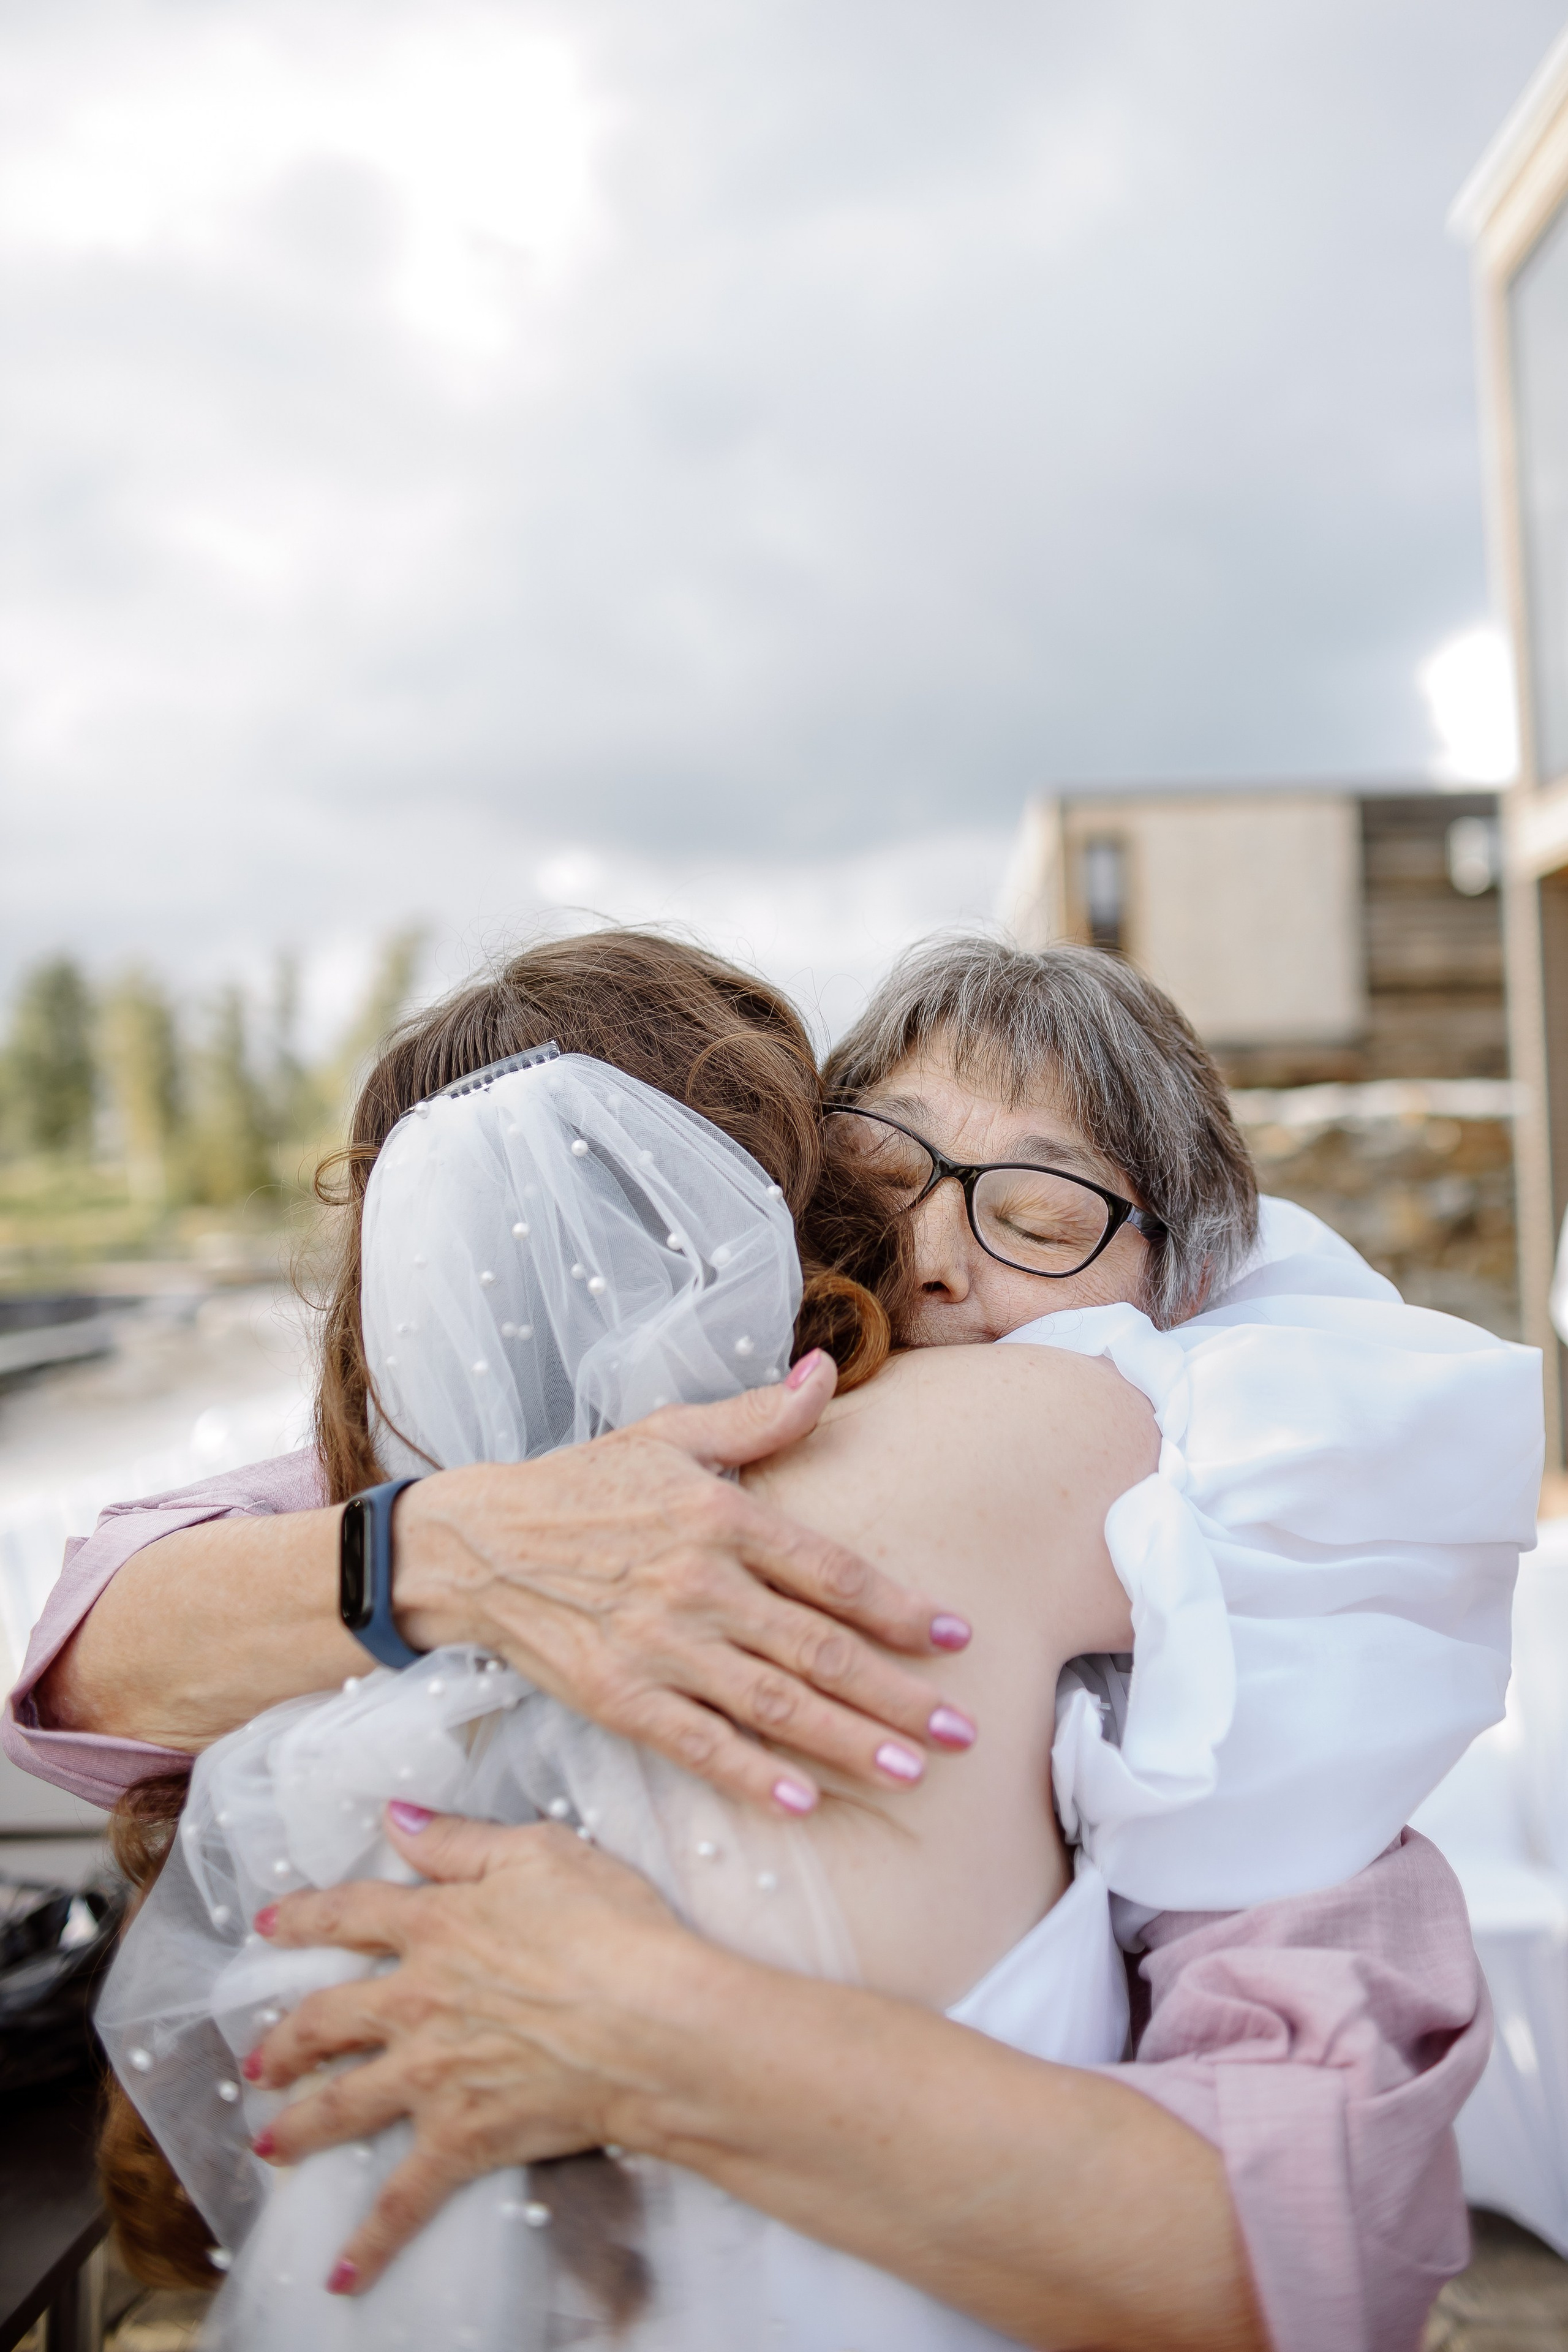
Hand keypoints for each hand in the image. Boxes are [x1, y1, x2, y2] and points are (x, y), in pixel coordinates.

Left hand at [249, 1809, 697, 2295]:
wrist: (650, 2022)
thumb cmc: (612, 1928)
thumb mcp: (540, 1853)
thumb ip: (459, 1839)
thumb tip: (397, 1817)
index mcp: (436, 1925)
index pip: (351, 1914)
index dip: (305, 1915)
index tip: (269, 1923)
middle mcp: (416, 2000)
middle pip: (327, 2018)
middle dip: (286, 2040)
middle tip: (258, 2060)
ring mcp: (431, 2073)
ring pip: (342, 2103)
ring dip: (300, 2126)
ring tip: (270, 2143)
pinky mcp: (460, 2137)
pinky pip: (404, 2196)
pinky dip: (373, 2239)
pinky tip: (344, 2274)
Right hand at [392, 1350, 973, 1812]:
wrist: (475, 1544)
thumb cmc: (583, 1486)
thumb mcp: (670, 1435)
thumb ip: (757, 1417)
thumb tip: (828, 1372)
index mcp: (719, 1516)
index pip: (831, 1571)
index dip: (898, 1608)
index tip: (955, 1638)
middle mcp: (696, 1584)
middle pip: (816, 1650)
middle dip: (898, 1695)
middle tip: (963, 1732)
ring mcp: (656, 1646)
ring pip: (772, 1706)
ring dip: (849, 1743)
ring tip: (912, 1773)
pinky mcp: (617, 1697)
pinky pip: (697, 1745)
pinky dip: (753, 1777)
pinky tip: (805, 1803)